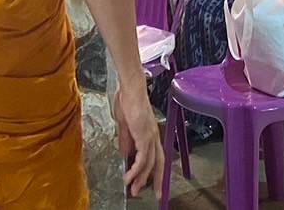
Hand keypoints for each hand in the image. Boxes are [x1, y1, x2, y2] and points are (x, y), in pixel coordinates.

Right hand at [114, 79, 162, 195]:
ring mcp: (150, 137)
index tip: (152, 182)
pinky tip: (129, 176)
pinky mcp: (144, 137)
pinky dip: (136, 170)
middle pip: (159, 163)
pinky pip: (142, 159)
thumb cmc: (127, 101)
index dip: (155, 170)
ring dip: (140, 178)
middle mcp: (154, 137)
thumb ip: (126, 139)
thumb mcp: (124, 124)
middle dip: (157, 180)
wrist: (130, 90)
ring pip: (149, 164)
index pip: (156, 155)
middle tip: (155, 195)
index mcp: (150, 133)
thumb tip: (125, 154)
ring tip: (132, 189)